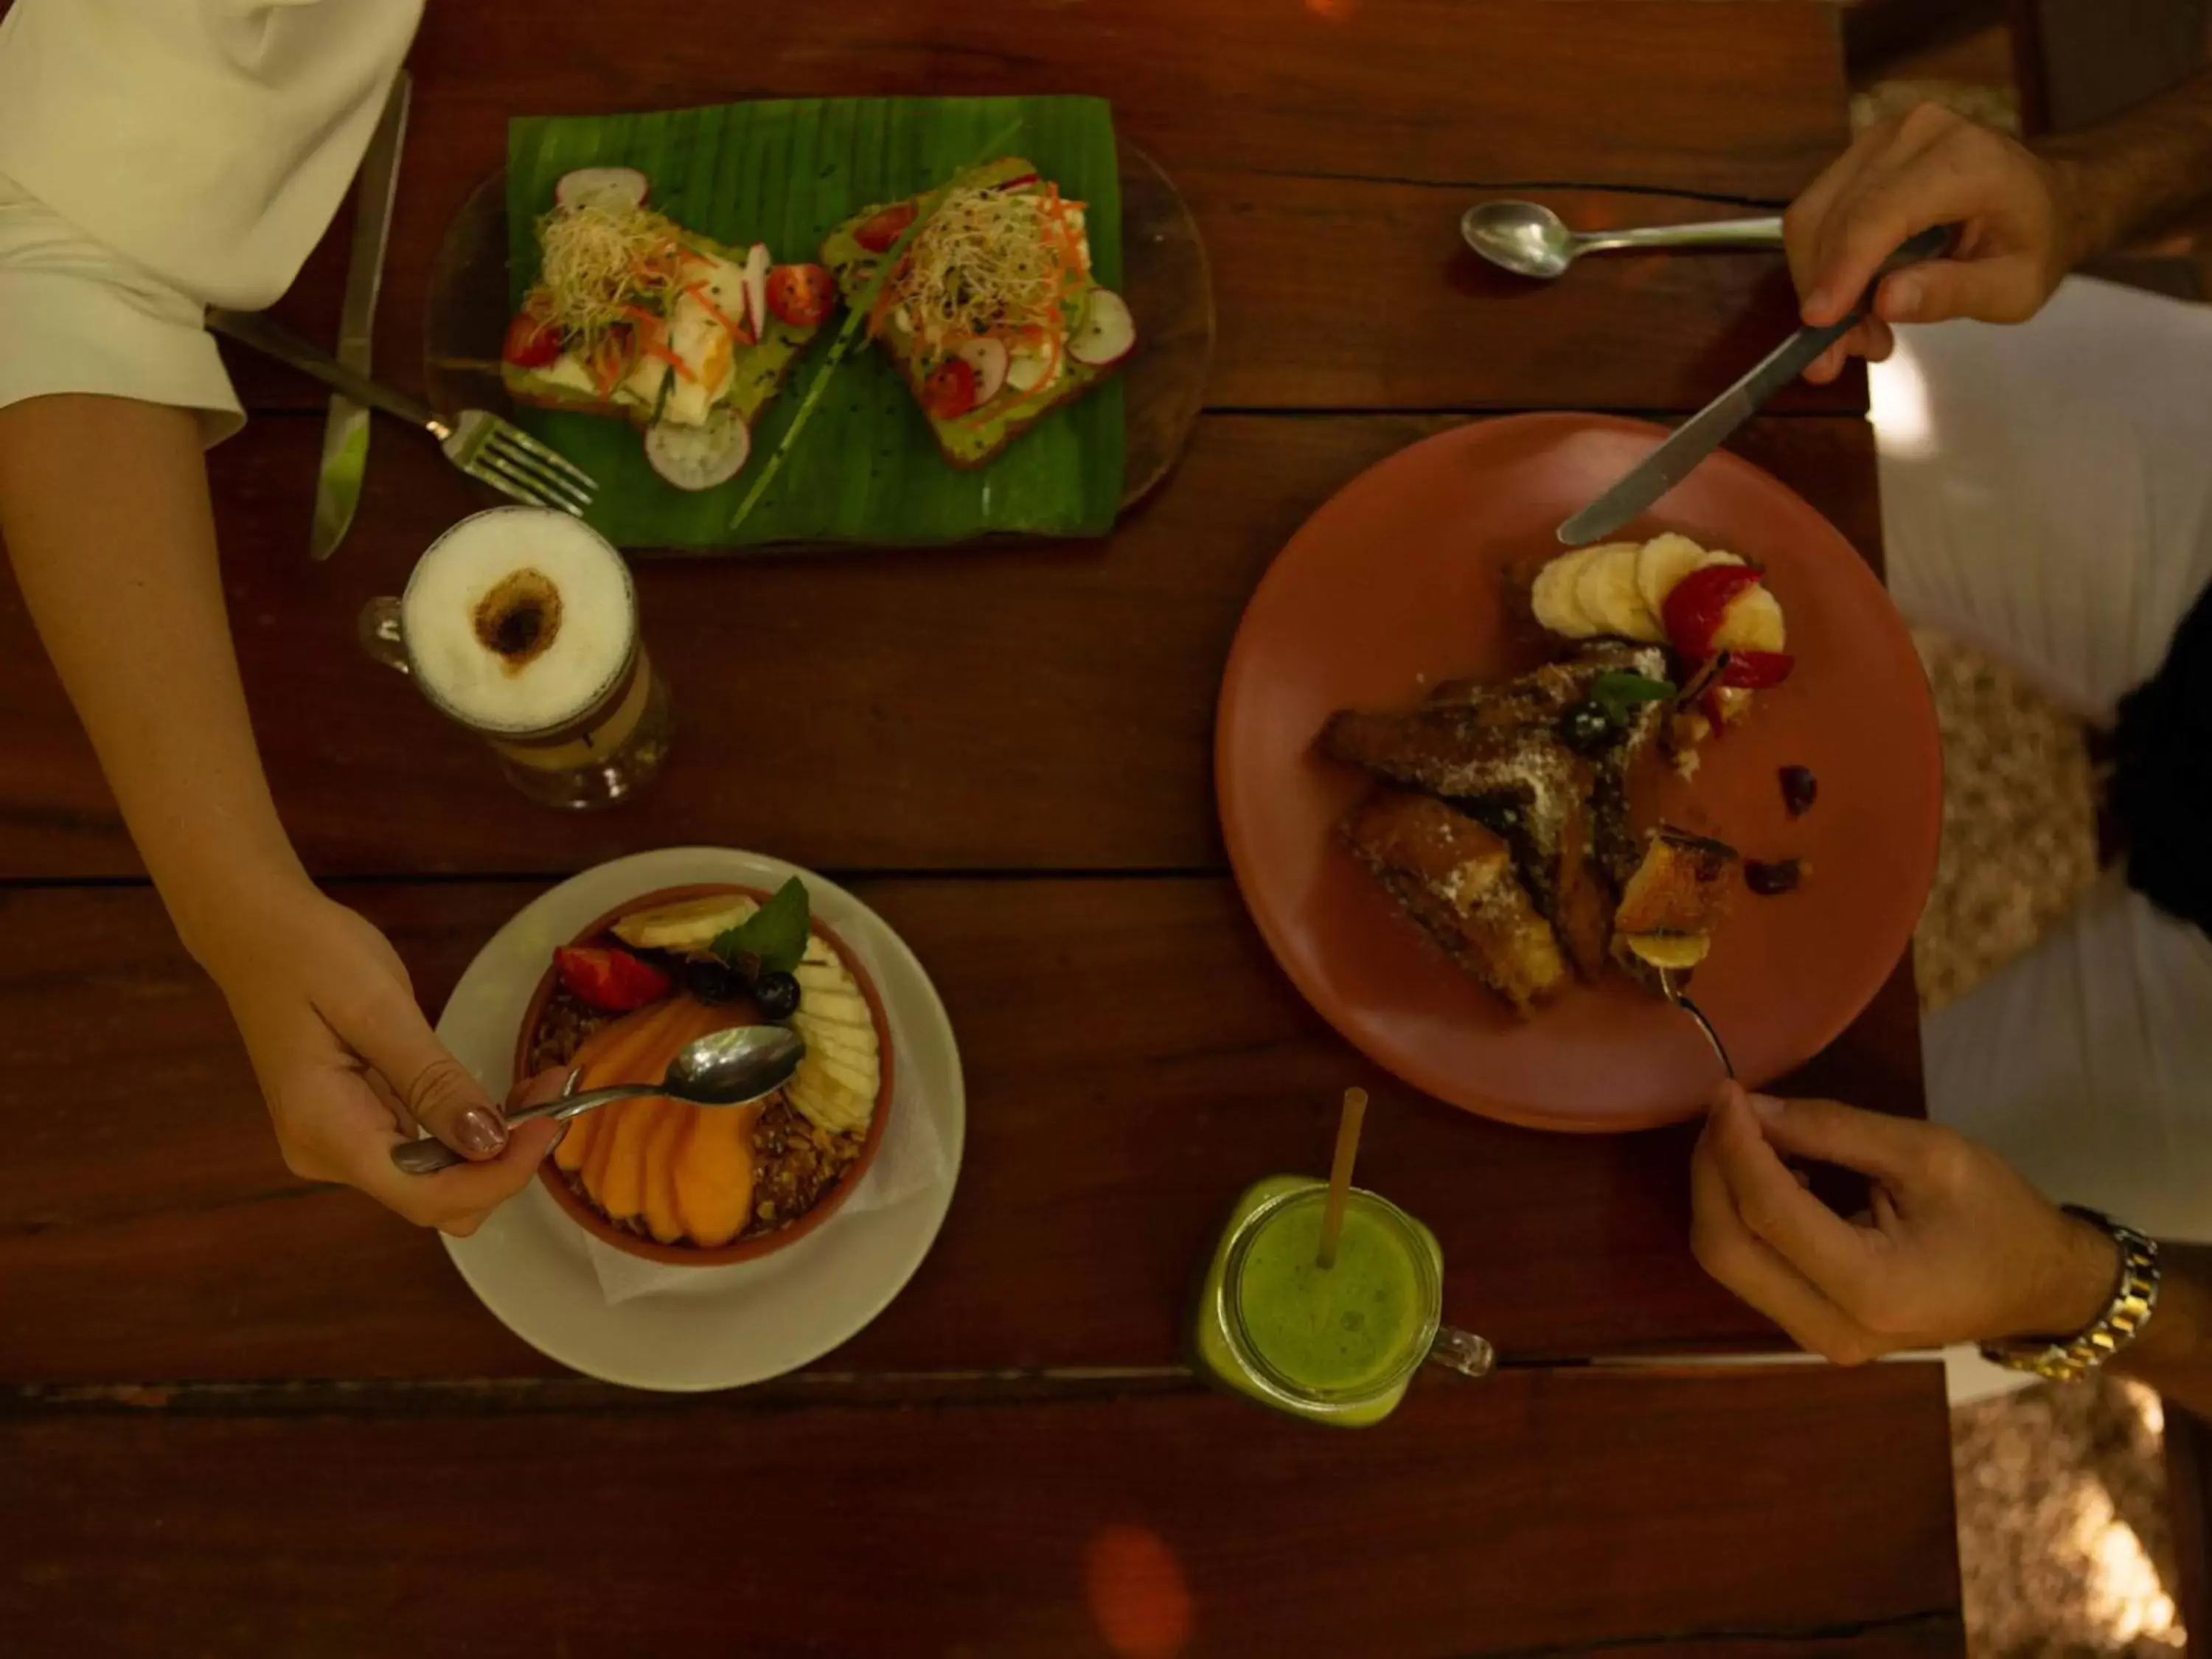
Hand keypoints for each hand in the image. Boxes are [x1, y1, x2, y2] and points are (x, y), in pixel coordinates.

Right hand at [205, 883, 562, 1234]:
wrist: (256, 930)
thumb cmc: (311, 954)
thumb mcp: (379, 1007)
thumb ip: (433, 1081)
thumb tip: (490, 1144)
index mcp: (324, 1131)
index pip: (425, 1196)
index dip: (499, 1176)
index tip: (550, 1123)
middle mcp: (328, 1156)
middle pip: (437, 1200)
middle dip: (506, 1161)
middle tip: (554, 1091)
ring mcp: (340, 1146)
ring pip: (438, 1182)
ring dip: (497, 1147)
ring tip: (544, 1086)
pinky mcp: (357, 1128)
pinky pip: (427, 1153)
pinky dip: (473, 1132)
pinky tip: (509, 1094)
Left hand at [1689, 1082, 2118, 1363]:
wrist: (2043, 1288)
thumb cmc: (1999, 1215)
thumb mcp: (1928, 1153)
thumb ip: (1834, 1129)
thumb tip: (1750, 1106)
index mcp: (1871, 1288)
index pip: (1766, 1213)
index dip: (1734, 1144)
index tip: (1728, 1090)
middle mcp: (1832, 1328)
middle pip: (1723, 1248)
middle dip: (1712, 1169)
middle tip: (1730, 1110)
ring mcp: (1818, 1339)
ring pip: (1727, 1262)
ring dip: (1721, 1191)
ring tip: (1750, 1134)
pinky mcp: (1813, 1330)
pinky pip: (1751, 1271)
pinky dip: (1742, 1216)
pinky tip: (1772, 1174)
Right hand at [1784, 102, 2080, 382]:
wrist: (2046, 199)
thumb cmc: (2035, 244)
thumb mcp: (2014, 288)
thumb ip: (1952, 293)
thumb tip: (1884, 301)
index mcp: (1965, 160)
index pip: (1878, 213)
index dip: (1840, 270)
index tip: (1817, 324)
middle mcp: (1916, 133)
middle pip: (1832, 216)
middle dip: (1823, 290)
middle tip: (1846, 350)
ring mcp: (1883, 136)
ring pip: (1813, 215)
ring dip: (1818, 281)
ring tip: (1860, 327)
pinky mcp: (1863, 152)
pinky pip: (1818, 211)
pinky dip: (1822, 264)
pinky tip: (1856, 296)